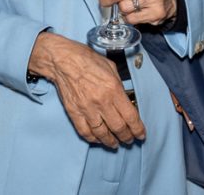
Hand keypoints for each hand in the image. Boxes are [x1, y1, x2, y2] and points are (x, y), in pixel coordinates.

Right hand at [27, 32, 144, 147]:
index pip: (130, 117)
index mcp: (113, 89)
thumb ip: (119, 85)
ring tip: (115, 144)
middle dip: (127, 137)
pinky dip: (93, 139)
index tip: (141, 135)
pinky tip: (98, 140)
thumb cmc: (87, 59)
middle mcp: (101, 102)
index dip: (138, 129)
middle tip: (130, 140)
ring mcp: (87, 109)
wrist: (63, 60)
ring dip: (111, 142)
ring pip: (102, 134)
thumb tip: (125, 98)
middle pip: (118, 128)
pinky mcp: (74, 113)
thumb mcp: (111, 68)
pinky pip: (85, 132)